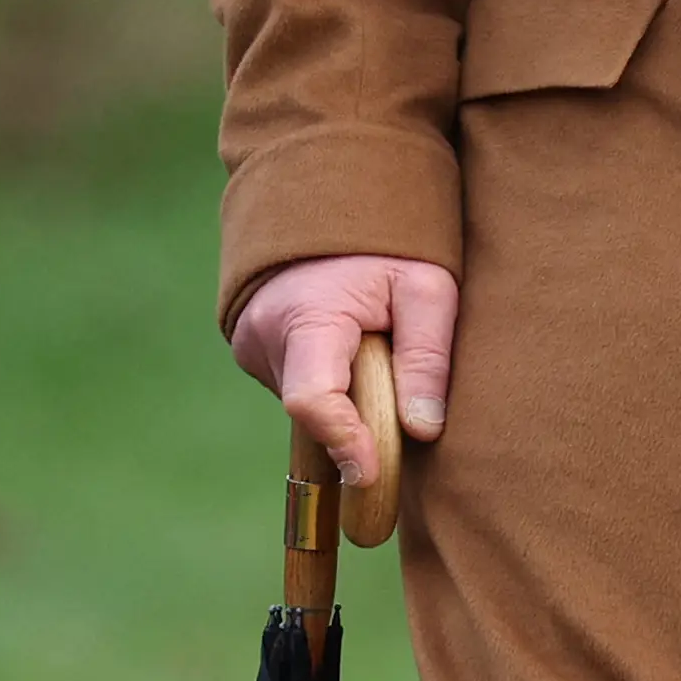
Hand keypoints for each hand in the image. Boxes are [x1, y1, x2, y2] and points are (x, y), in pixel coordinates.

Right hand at [230, 255, 458, 486]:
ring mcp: (254, 351)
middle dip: (361, 418)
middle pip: (315, 409)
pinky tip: (357, 357)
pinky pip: (302, 391)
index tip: (372, 473)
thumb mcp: (426, 285)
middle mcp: (264, 340)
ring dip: (350, 397)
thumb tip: (423, 431)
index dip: (343, 440)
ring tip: (377, 348)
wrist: (331, 206)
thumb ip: (427, 355)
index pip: (312, 399)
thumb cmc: (387, 244)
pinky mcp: (260, 358)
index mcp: (305, 318)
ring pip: (309, 404)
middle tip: (402, 396)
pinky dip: (336, 389)